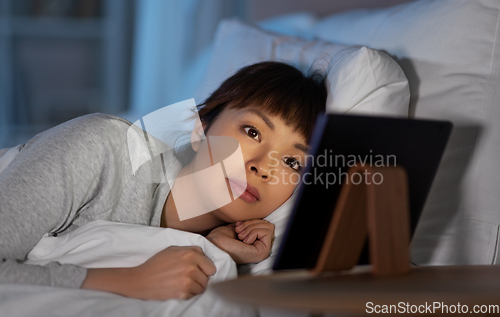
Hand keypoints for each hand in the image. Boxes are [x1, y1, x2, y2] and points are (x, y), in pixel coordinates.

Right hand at [82, 246, 215, 299]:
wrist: (141, 280)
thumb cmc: (157, 263)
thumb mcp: (173, 249)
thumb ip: (191, 250)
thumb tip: (205, 256)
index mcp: (191, 254)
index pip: (211, 266)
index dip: (205, 269)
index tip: (198, 270)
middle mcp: (192, 267)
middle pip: (208, 277)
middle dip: (201, 278)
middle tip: (189, 277)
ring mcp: (188, 281)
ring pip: (203, 287)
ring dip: (195, 286)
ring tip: (183, 283)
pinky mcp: (184, 293)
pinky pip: (194, 294)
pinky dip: (189, 293)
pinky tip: (179, 288)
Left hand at [206, 219, 274, 263]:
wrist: (214, 246)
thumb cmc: (221, 238)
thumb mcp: (238, 227)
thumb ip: (250, 224)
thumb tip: (261, 219)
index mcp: (254, 242)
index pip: (263, 224)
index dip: (251, 222)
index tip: (238, 228)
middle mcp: (260, 247)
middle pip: (267, 224)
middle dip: (251, 224)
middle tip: (239, 232)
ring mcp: (263, 251)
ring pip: (268, 227)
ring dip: (252, 228)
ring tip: (240, 236)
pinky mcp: (263, 252)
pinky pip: (267, 232)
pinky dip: (254, 232)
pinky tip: (244, 240)